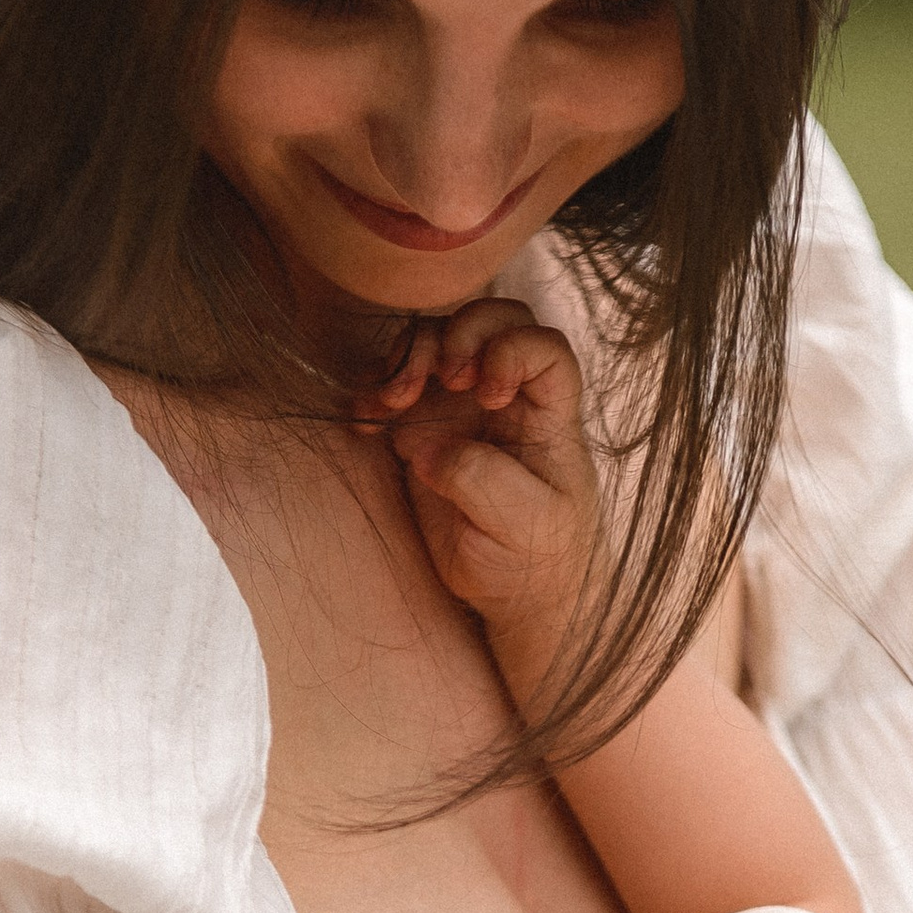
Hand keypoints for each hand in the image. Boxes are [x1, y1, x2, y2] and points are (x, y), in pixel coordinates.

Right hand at [363, 300, 603, 686]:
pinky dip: (370, 392)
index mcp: (549, 412)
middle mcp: (507, 396)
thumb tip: (429, 446)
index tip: (490, 397)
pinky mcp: (418, 428)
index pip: (543, 346)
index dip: (513, 351)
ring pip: (433, 341)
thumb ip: (483, 478)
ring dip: (405, 358)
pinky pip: (390, 385)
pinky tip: (363, 424)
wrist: (512, 592)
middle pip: (489, 320)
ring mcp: (460, 408)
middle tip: (439, 381)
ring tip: (387, 404)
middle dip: (455, 334)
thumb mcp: (526, 524)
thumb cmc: (537, 557)